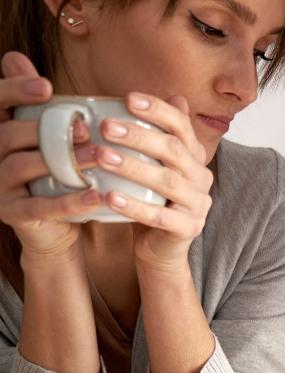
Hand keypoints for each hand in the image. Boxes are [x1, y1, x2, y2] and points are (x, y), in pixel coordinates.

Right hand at [0, 52, 101, 258]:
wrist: (57, 226)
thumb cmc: (58, 172)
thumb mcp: (50, 137)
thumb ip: (38, 104)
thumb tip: (14, 57)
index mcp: (0, 131)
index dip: (15, 90)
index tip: (47, 87)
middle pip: (7, 134)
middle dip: (46, 129)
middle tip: (86, 130)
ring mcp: (0, 186)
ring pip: (20, 166)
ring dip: (60, 160)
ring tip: (97, 157)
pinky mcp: (13, 214)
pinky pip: (39, 207)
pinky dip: (68, 201)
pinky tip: (95, 196)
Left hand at [95, 93, 212, 274]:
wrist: (162, 246)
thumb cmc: (153, 199)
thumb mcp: (156, 164)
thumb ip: (162, 134)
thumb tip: (176, 95)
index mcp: (195, 157)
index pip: (182, 125)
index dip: (158, 110)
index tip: (128, 98)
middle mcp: (201, 176)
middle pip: (173, 150)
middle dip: (139, 135)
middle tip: (105, 127)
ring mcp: (198, 203)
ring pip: (167, 181)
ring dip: (133, 167)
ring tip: (101, 157)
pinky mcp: (188, 228)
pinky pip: (159, 216)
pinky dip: (133, 206)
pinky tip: (109, 196)